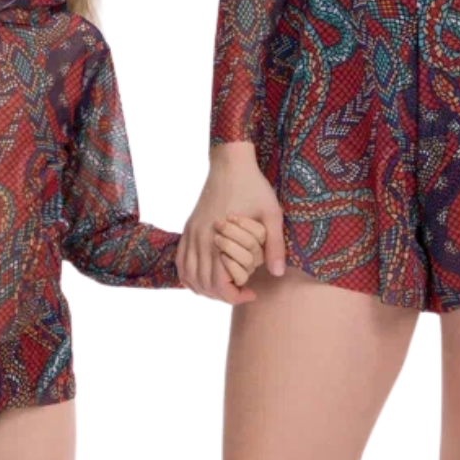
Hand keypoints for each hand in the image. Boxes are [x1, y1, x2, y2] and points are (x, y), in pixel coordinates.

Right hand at [179, 141, 284, 302]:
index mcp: (220, 240)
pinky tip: (204, 277)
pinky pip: (181, 262)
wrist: (230, 163)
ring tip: (226, 287)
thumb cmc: (254, 187)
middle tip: (243, 290)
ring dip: (205, 289)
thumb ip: (274, 245)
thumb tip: (278, 273)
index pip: (220, 285)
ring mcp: (192, 234)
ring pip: (189, 277)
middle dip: (224, 296)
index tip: (252, 292)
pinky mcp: (188, 229)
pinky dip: (189, 276)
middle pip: (204, 285)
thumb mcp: (272, 214)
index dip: (235, 296)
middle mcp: (201, 240)